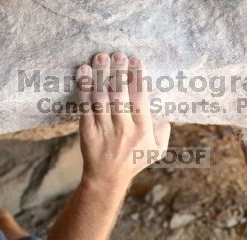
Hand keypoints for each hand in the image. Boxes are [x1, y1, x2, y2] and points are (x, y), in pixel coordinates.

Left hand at [75, 52, 169, 185]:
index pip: (140, 99)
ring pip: (101, 98)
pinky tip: (83, 72)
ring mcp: (104, 131)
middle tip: (117, 54)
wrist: (107, 179)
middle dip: (118, 72)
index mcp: (142, 131)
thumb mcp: (156, 151)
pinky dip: (84, 89)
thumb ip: (163, 132)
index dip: (137, 78)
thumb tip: (164, 114)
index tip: (135, 61)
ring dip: (100, 76)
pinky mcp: (87, 132)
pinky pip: (85, 107)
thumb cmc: (134, 161)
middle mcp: (124, 130)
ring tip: (100, 58)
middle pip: (120, 96)